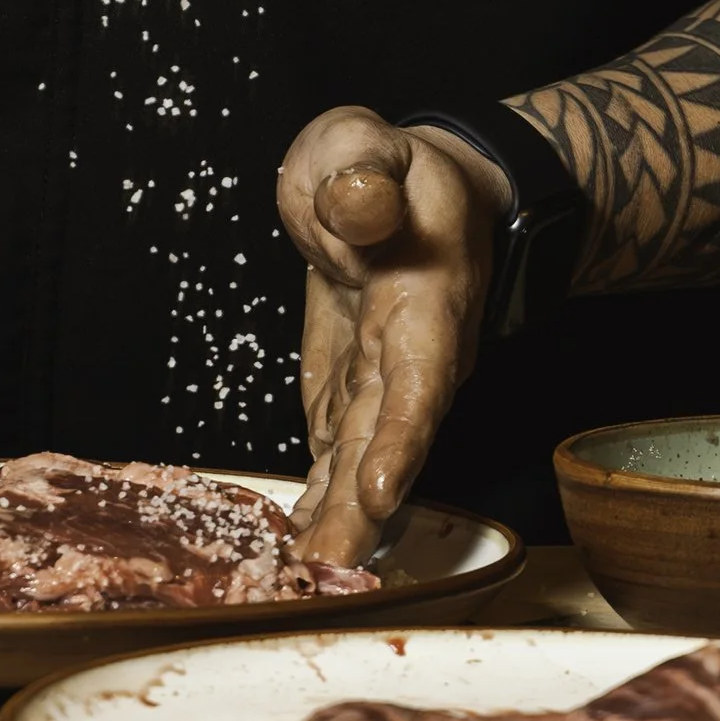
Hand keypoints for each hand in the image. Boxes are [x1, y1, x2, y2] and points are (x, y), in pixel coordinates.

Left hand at [276, 106, 510, 566]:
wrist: (406, 189)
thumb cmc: (388, 166)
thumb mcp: (367, 143)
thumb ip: (361, 171)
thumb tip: (354, 204)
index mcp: (422, 295)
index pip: (419, 373)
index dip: (402, 435)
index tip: (381, 488)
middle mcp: (409, 352)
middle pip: (387, 439)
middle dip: (359, 510)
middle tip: (323, 573)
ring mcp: (378, 377)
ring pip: (358, 457)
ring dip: (334, 518)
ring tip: (301, 577)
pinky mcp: (348, 389)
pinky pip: (335, 450)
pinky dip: (317, 497)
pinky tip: (296, 546)